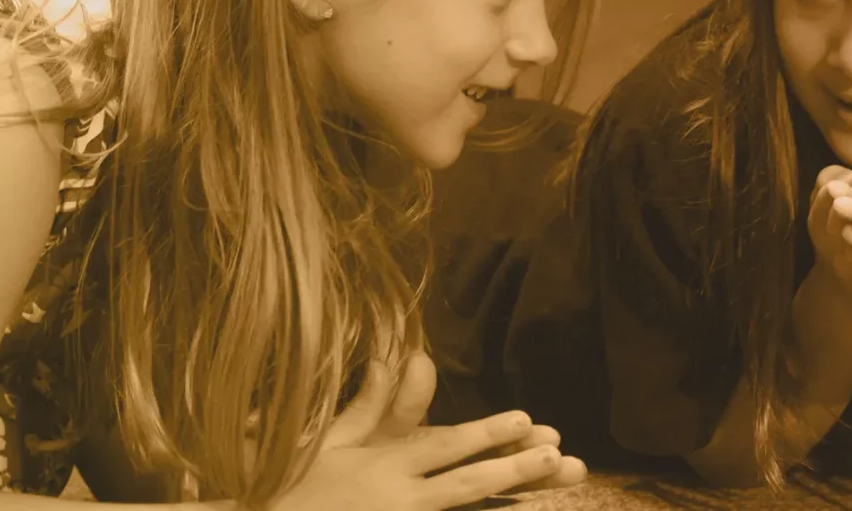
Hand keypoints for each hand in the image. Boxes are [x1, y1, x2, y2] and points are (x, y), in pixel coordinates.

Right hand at [271, 352, 586, 510]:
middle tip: (557, 456)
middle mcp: (395, 502)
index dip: (485, 434)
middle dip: (514, 470)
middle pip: (465, 486)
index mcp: (382, 468)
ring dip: (506, 499)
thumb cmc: (293, 485)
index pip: (443, 448)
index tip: (524, 420)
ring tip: (546, 480)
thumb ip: (375, 403)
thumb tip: (411, 355)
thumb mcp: (332, 442)